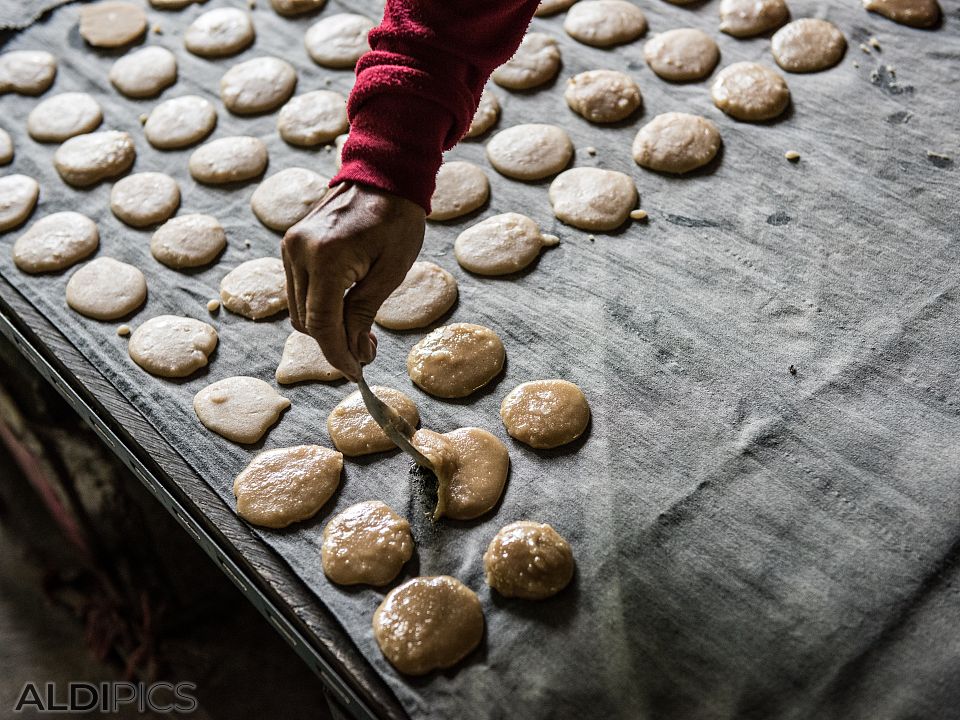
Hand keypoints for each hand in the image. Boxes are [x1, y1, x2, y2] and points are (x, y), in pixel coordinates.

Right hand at [281, 183, 425, 380]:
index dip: (338, 354)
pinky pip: (299, 291)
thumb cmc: (397, 219)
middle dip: (335, 344)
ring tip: (362, 333)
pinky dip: (320, 308)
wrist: (383, 173)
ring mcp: (290, 247)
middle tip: (368, 352)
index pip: (321, 323)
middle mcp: (299, 252)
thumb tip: (354, 353)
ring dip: (327, 328)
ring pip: (299, 310)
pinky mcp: (291, 246)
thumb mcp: (390, 272)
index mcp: (326, 257)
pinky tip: (347, 310)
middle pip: (306, 321)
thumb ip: (365, 313)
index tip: (357, 373)